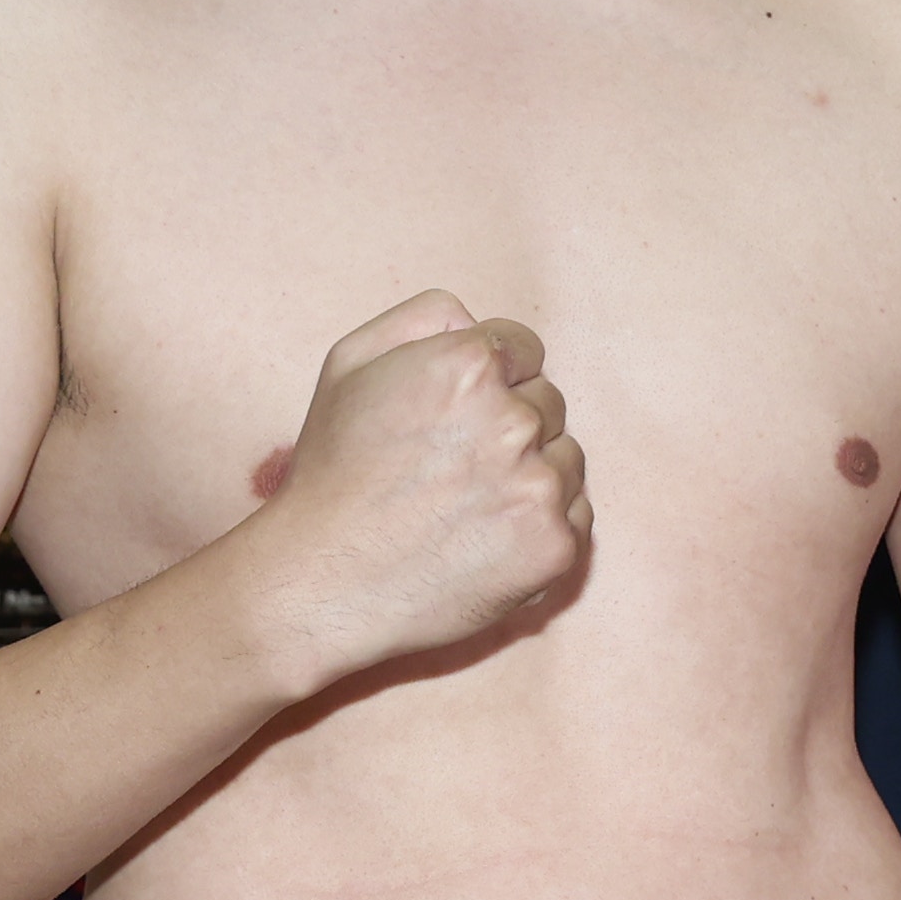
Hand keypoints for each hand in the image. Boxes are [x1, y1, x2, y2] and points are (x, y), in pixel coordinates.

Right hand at [239, 292, 593, 683]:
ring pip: (567, 459)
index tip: (453, 414)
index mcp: (470, 365)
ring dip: (531, 474)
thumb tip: (478, 320)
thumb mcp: (350, 363)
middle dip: (509, 425)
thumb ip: (425, 319)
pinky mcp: (554, 545)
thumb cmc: (333, 470)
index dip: (488, 380)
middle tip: (447, 465)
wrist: (324, 580)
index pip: (524, 348)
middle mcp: (515, 421)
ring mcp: (540, 487)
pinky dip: (540, 524)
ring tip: (463, 504)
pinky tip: (485, 537)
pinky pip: (576, 515)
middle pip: (548, 402)